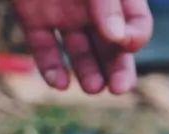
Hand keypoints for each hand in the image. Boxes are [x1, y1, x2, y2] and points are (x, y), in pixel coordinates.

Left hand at [11, 0, 152, 94]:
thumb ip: (106, 3)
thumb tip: (117, 40)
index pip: (136, 24)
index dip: (135, 38)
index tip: (125, 44)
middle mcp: (92, 7)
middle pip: (111, 45)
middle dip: (117, 68)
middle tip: (118, 89)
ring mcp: (63, 13)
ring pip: (79, 51)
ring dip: (88, 71)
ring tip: (92, 87)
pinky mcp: (32, 17)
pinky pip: (44, 48)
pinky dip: (51, 66)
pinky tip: (59, 82)